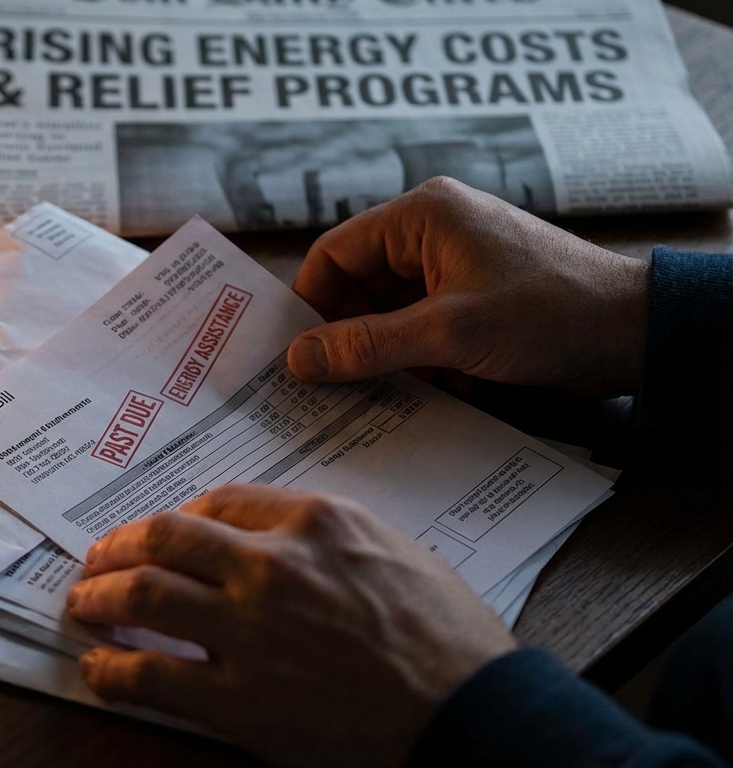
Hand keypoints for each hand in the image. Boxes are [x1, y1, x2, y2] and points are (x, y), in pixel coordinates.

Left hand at [66, 484, 516, 767]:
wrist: (473, 714)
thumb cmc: (448, 636)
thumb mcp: (394, 550)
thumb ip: (326, 534)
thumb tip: (270, 535)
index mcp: (313, 522)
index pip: (217, 503)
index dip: (175, 517)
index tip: (159, 531)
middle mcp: (272, 566)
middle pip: (164, 538)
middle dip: (118, 546)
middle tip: (97, 559)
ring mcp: (250, 632)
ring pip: (143, 594)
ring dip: (100, 597)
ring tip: (82, 604)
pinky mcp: (239, 700)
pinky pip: (150, 675)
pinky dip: (110, 668)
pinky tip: (97, 667)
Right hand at [287, 177, 647, 394]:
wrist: (636, 332)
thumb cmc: (550, 312)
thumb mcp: (447, 334)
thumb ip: (366, 345)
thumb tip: (297, 359)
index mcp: (420, 216)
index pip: (333, 254)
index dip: (310, 305)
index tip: (297, 356)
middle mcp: (431, 232)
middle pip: (357, 286)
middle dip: (349, 335)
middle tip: (333, 385)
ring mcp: (454, 265)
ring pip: (387, 312)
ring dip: (386, 353)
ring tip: (385, 391)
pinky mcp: (473, 298)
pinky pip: (419, 326)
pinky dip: (417, 358)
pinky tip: (431, 387)